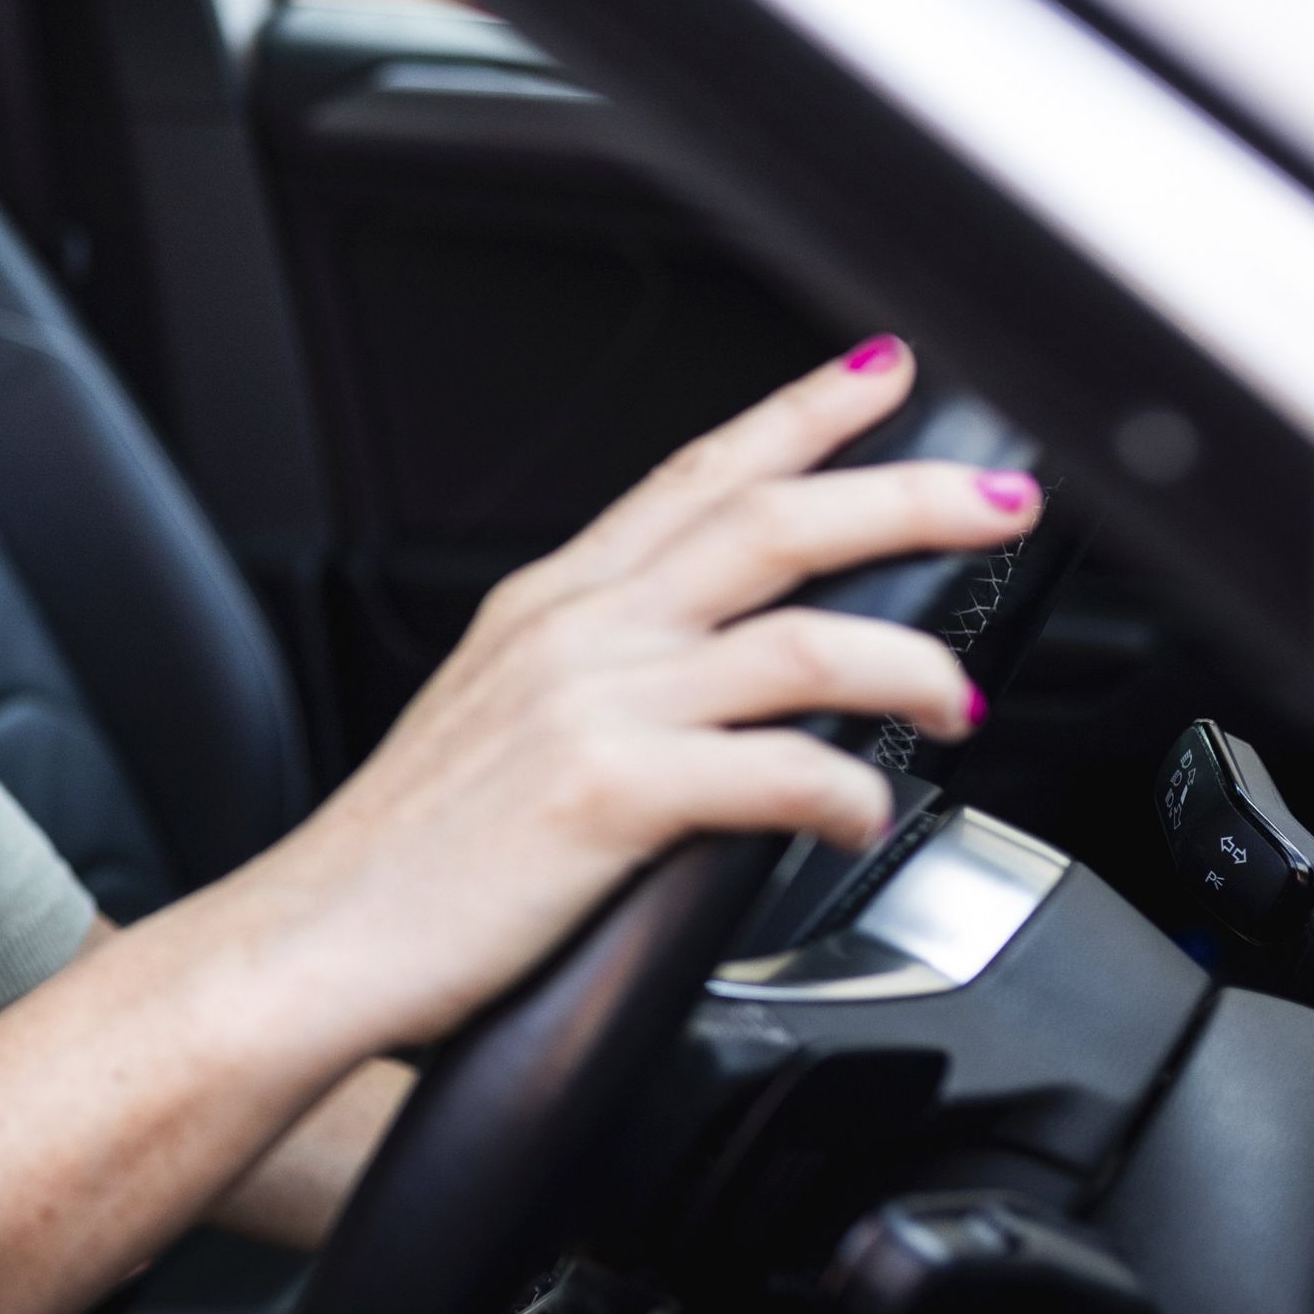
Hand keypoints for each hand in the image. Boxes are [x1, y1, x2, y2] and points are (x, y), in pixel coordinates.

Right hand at [254, 336, 1032, 1052]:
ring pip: (800, 640)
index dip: (801, 415)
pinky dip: (846, 793)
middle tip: (1001, 497)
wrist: (313, 940)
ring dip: (909, 662)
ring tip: (959, 697)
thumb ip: (601, 677)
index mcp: (551, 606)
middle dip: (904, 496)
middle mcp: (576, 632)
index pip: (696, 476)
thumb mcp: (498, 722)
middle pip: (770, 522)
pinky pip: (776, 773)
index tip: (885, 373)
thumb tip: (714, 675)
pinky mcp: (606, 794)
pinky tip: (862, 817)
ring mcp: (591, 706)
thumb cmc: (405, 857)